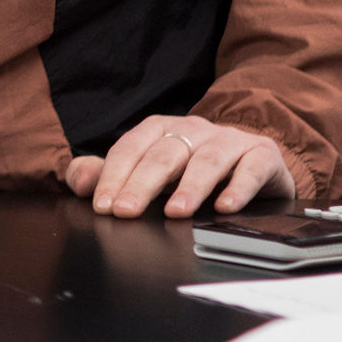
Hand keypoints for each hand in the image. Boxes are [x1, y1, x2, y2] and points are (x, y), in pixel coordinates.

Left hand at [65, 116, 294, 219]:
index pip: (131, 148)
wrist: (254, 161)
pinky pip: (251, 168)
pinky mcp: (262, 155)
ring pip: (207, 159)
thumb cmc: (192, 169)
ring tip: (175, 212)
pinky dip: (238, 187)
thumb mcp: (151, 172)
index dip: (114, 175)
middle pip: (164, 154)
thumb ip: (110, 174)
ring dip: (190, 186)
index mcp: (161, 129)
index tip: (103, 204)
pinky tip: (225, 207)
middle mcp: (194, 130)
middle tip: (126, 211)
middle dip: (142, 183)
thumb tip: (80, 181)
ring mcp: (229, 140)